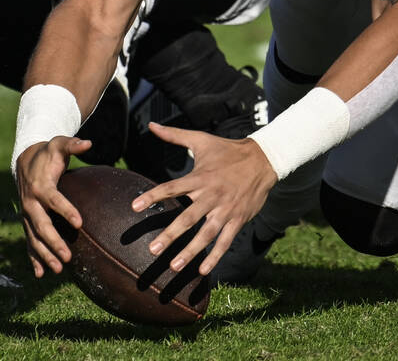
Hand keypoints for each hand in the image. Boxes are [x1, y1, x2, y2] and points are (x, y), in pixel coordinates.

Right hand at [14, 135, 93, 276]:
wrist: (25, 161)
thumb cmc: (48, 154)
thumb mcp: (59, 145)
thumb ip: (73, 145)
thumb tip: (89, 143)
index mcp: (41, 187)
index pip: (54, 201)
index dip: (66, 210)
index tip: (79, 223)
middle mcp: (31, 204)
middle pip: (42, 226)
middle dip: (53, 242)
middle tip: (67, 256)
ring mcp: (28, 215)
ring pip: (34, 238)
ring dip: (44, 255)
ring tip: (59, 269)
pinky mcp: (27, 221)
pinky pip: (29, 242)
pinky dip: (33, 258)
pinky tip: (40, 274)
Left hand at [130, 123, 277, 275]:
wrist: (263, 160)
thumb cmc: (227, 150)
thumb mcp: (201, 140)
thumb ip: (174, 136)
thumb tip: (151, 126)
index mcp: (199, 177)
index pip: (172, 187)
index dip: (153, 196)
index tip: (134, 206)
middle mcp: (211, 195)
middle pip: (188, 218)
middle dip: (171, 234)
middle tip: (153, 250)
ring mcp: (226, 210)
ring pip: (206, 234)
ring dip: (191, 251)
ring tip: (174, 265)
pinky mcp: (238, 219)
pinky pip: (225, 241)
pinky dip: (215, 256)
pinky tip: (202, 270)